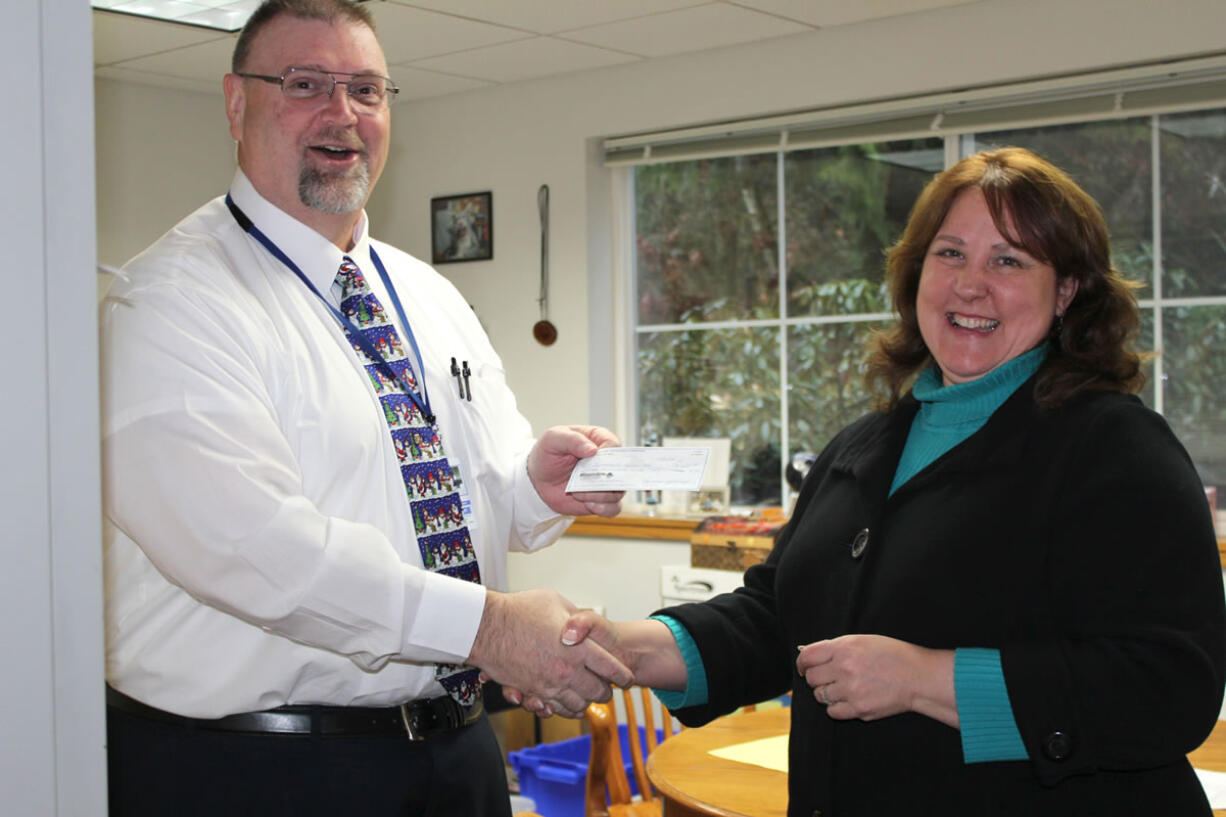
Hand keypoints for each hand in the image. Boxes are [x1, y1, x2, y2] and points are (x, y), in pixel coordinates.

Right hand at [467, 589, 632, 717]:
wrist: (485, 627)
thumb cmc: (517, 610)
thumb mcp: (555, 602)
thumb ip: (575, 616)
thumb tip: (583, 625)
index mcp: (579, 647)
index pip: (612, 668)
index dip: (623, 676)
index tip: (627, 678)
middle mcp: (567, 670)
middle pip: (599, 692)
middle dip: (607, 692)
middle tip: (608, 688)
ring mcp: (550, 684)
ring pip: (579, 705)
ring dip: (587, 702)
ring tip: (589, 696)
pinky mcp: (533, 691)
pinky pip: (556, 709)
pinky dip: (565, 709)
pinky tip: (567, 703)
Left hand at [527, 425, 623, 516]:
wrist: (538, 479)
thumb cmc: (547, 454)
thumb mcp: (553, 439)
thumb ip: (573, 440)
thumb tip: (592, 450)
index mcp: (599, 440)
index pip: (614, 445)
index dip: (606, 455)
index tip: (591, 459)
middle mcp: (607, 462)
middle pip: (621, 471)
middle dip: (606, 479)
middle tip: (587, 481)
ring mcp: (606, 482)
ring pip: (618, 492)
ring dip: (598, 495)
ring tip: (578, 492)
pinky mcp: (602, 500)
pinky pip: (614, 508)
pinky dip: (603, 508)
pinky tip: (588, 504)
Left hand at [796, 635, 956, 727]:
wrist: (918, 677)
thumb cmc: (892, 655)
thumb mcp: (861, 640)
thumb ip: (834, 647)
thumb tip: (806, 654)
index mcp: (844, 648)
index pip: (807, 657)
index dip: (802, 663)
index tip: (803, 668)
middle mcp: (844, 669)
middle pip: (811, 678)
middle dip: (816, 678)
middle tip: (827, 678)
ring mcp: (851, 691)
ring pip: (820, 696)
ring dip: (826, 693)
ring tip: (842, 688)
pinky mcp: (859, 709)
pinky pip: (832, 712)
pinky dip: (836, 707)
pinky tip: (847, 700)